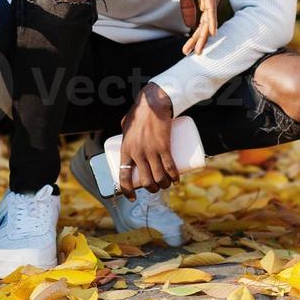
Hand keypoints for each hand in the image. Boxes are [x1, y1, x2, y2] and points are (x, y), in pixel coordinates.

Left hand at [117, 83, 175, 199]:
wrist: (153, 102)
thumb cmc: (139, 112)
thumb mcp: (126, 125)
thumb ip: (124, 133)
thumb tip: (125, 142)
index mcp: (126, 150)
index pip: (124, 176)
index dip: (127, 190)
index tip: (133, 197)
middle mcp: (137, 153)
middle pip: (145, 180)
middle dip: (152, 189)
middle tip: (156, 186)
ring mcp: (151, 150)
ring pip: (159, 176)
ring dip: (164, 185)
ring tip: (167, 184)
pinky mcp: (164, 146)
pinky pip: (170, 167)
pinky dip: (174, 177)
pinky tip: (176, 180)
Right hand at [171, 0, 219, 55]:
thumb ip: (188, 9)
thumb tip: (189, 25)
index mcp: (207, 1)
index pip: (203, 23)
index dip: (196, 36)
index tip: (188, 48)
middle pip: (207, 25)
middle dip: (199, 40)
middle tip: (193, 54)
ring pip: (208, 21)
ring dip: (202, 36)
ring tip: (198, 50)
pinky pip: (210, 10)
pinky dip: (211, 21)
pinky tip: (211, 33)